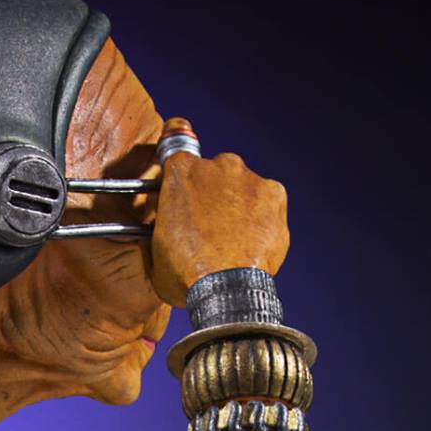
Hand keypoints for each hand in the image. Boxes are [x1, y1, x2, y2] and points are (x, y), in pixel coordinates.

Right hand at [147, 117, 289, 308]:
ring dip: (239, 203)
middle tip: (210, 223)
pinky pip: (267, 200)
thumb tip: (166, 226)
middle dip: (213, 190)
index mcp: (180, 172)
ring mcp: (249, 179)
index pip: (176, 141)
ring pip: (243, 185)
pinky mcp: (275, 195)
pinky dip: (262, 215)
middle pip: (216, 170)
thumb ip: (164, 221)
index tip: (183, 164)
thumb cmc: (186, 273)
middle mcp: (217, 165)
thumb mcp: (156, 246)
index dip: (179, 156)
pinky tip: (253, 239)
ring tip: (234, 237)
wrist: (226, 289)